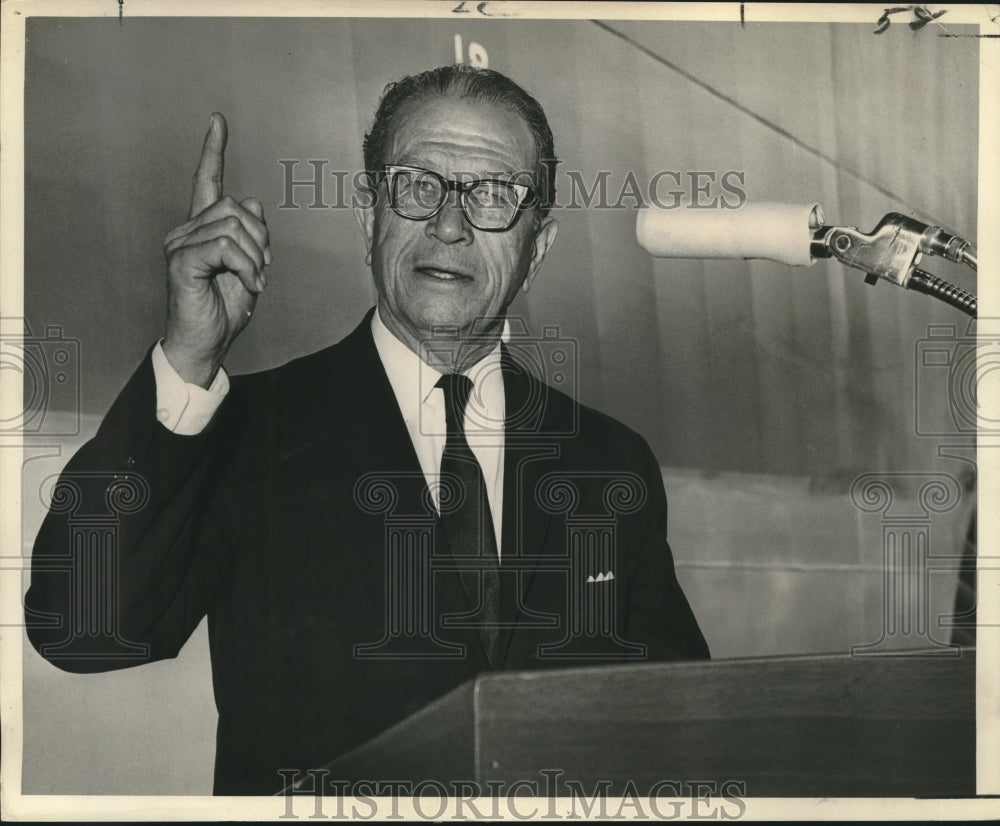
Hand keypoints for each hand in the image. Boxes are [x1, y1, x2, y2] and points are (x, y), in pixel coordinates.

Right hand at [161, 113, 271, 386]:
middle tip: (262, 271)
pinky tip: (250, 285)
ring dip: (256, 258)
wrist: (205, 344)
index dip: (213, 151)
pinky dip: (246, 266)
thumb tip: (252, 202)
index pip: (207, 181)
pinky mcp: (181, 260)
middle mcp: (186, 230)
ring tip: (253, 282)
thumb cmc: (223, 310)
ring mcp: (180, 243)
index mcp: (202, 229)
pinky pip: (225, 246)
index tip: (218, 121)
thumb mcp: (249, 268)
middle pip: (237, 207)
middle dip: (262, 239)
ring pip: (234, 227)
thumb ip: (251, 236)